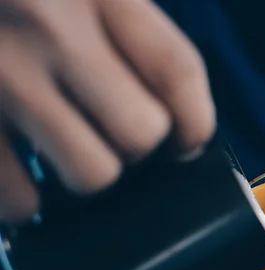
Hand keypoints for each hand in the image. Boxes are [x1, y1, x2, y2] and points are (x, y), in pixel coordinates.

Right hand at [0, 0, 214, 221]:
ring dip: (85, 173)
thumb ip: (120, 23)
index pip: (175, 68)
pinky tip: (16, 174)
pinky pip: (17, 200)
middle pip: (141, 133)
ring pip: (91, 174)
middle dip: (135, 146)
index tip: (189, 142)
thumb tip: (173, 116)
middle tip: (109, 131)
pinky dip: (24, 201)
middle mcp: (46, 24)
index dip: (197, 120)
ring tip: (60, 149)